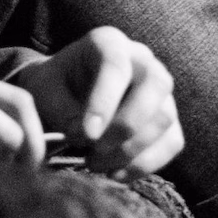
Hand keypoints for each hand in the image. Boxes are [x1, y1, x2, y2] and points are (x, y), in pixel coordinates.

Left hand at [12, 26, 182, 176]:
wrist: (64, 96)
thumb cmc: (54, 89)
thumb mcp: (44, 92)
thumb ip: (62, 110)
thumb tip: (87, 137)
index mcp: (109, 43)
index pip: (116, 66)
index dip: (104, 102)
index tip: (85, 135)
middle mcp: (142, 59)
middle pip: (155, 85)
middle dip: (125, 126)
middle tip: (93, 151)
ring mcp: (159, 90)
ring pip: (164, 118)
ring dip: (131, 150)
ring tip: (94, 164)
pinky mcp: (167, 118)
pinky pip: (172, 142)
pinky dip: (146, 164)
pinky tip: (115, 174)